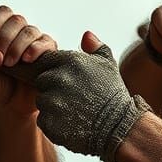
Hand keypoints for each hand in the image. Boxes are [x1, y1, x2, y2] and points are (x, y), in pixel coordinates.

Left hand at [0, 6, 55, 117]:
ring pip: (31, 31)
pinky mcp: (50, 54)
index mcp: (3, 32)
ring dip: (18, 45)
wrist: (13, 108)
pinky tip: (28, 59)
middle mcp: (21, 34)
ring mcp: (37, 43)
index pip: (4, 13)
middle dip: (6, 37)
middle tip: (0, 59)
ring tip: (11, 64)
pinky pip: (47, 43)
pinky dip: (37, 49)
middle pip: (17, 20)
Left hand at [34, 32, 149, 161]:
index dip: (57, 73)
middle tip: (75, 100)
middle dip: (54, 90)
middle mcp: (59, 78)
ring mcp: (52, 101)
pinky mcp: (49, 121)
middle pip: (42, 82)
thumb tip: (86, 35)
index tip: (71, 84)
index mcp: (70, 61)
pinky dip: (54, 124)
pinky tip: (71, 125)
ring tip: (74, 113)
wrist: (119, 127)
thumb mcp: (109, 66)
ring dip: (53, 108)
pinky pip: (43, 120)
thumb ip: (96, 47)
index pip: (47, 62)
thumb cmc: (113, 95)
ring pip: (42, 102)